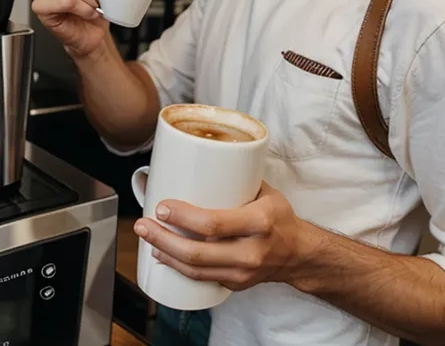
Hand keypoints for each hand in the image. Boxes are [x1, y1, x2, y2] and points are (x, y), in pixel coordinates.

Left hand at [134, 183, 304, 291]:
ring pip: (195, 269)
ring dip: (165, 254)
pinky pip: (201, 278)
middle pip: (197, 252)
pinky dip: (178, 267)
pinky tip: (163, 255)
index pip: (214, 223)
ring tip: (147, 238)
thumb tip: (197, 161)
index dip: (183, 216)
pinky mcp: (235, 284)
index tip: (162, 206)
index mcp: (260, 222)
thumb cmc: (280, 216)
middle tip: (143, 225)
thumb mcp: (265, 192)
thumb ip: (236, 180)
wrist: (299, 254)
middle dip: (163, 238)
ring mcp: (242, 273)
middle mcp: (251, 252)